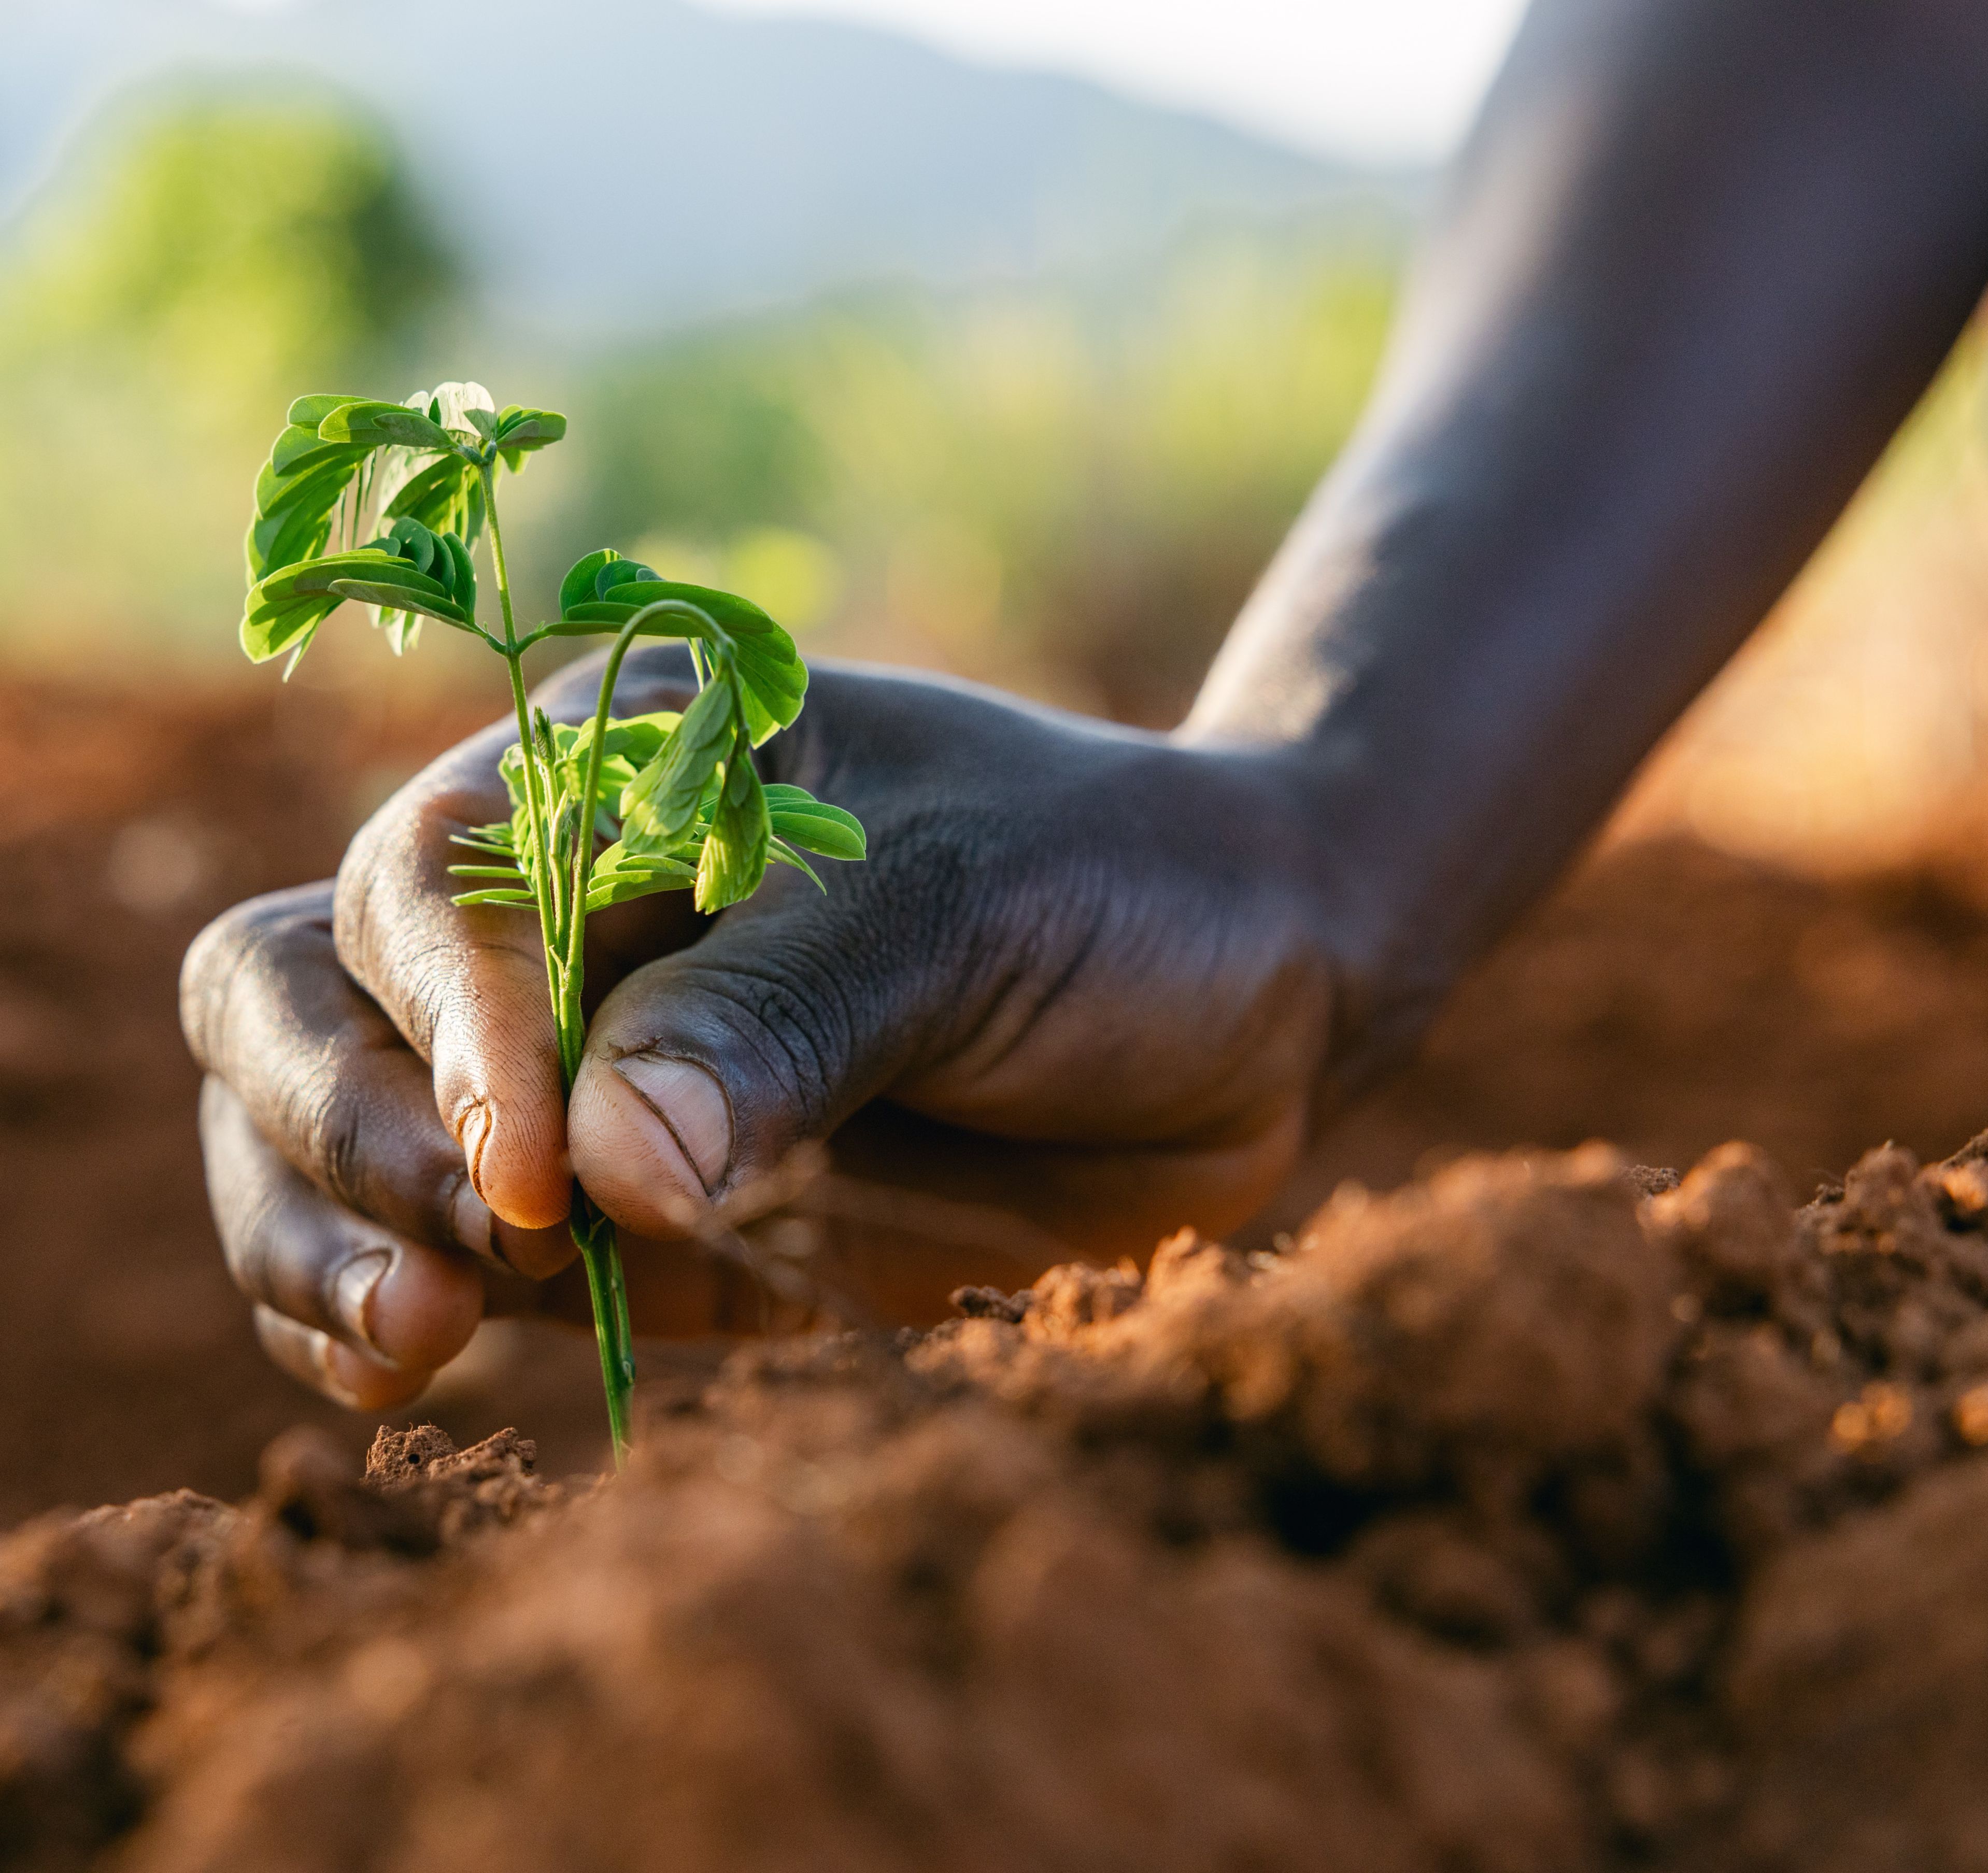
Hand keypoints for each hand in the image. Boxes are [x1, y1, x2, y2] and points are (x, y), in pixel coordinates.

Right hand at [182, 648, 1352, 1406]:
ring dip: (316, 1236)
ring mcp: (572, 1073)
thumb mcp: (973, 906)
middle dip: (338, 1125)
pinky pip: (432, 1260)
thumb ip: (792, 1017)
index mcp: (626, 767)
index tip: (544, 1158)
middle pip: (301, 992)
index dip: (453, 1021)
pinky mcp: (616, 1219)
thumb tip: (602, 1170)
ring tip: (415, 1335)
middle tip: (456, 1261)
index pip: (436, 877)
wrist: (1238, 1009)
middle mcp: (561, 913)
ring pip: (318, 1134)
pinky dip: (375, 1316)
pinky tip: (407, 1367)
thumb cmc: (1115, 894)